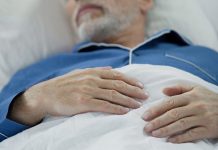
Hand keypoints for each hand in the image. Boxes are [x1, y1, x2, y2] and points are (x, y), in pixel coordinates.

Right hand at [9, 67, 147, 125]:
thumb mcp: (80, 73)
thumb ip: (96, 71)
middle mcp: (92, 79)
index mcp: (92, 72)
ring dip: (128, 100)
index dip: (131, 80)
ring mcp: (88, 90)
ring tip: (138, 105)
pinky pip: (104, 106)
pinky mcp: (83, 102)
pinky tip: (124, 112)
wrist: (46, 94)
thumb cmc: (64, 84)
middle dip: (134, 90)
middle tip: (145, 96)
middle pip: (118, 85)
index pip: (117, 75)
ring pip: (114, 95)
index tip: (141, 86)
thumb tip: (111, 69)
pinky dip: (116, 109)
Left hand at [142, 85, 217, 142]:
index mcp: (191, 96)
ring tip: (154, 134)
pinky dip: (181, 138)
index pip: (170, 103)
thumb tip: (163, 90)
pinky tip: (170, 141)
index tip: (145, 116)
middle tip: (146, 127)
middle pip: (173, 114)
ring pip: (181, 124)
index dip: (156, 109)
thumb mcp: (195, 88)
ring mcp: (203, 118)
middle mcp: (196, 106)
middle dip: (158, 121)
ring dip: (166, 130)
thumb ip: (178, 88)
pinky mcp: (209, 129)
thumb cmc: (209, 98)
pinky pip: (193, 134)